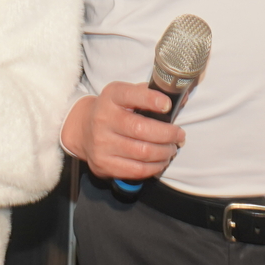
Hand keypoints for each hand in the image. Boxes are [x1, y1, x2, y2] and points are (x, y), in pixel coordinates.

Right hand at [60, 81, 184, 181]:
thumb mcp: (126, 95)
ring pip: (143, 152)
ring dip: (164, 152)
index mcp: (111, 97)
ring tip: (171, 148)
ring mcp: (101, 144)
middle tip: (179, 135)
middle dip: (168, 134)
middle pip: (141, 129)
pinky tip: (161, 161)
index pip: (131, 95)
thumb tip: (180, 98)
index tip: (168, 105)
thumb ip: (150, 94)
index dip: (151, 100)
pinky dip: (155, 167)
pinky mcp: (103, 164)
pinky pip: (137, 170)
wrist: (84, 130)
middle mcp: (103, 119)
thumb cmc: (115, 111)